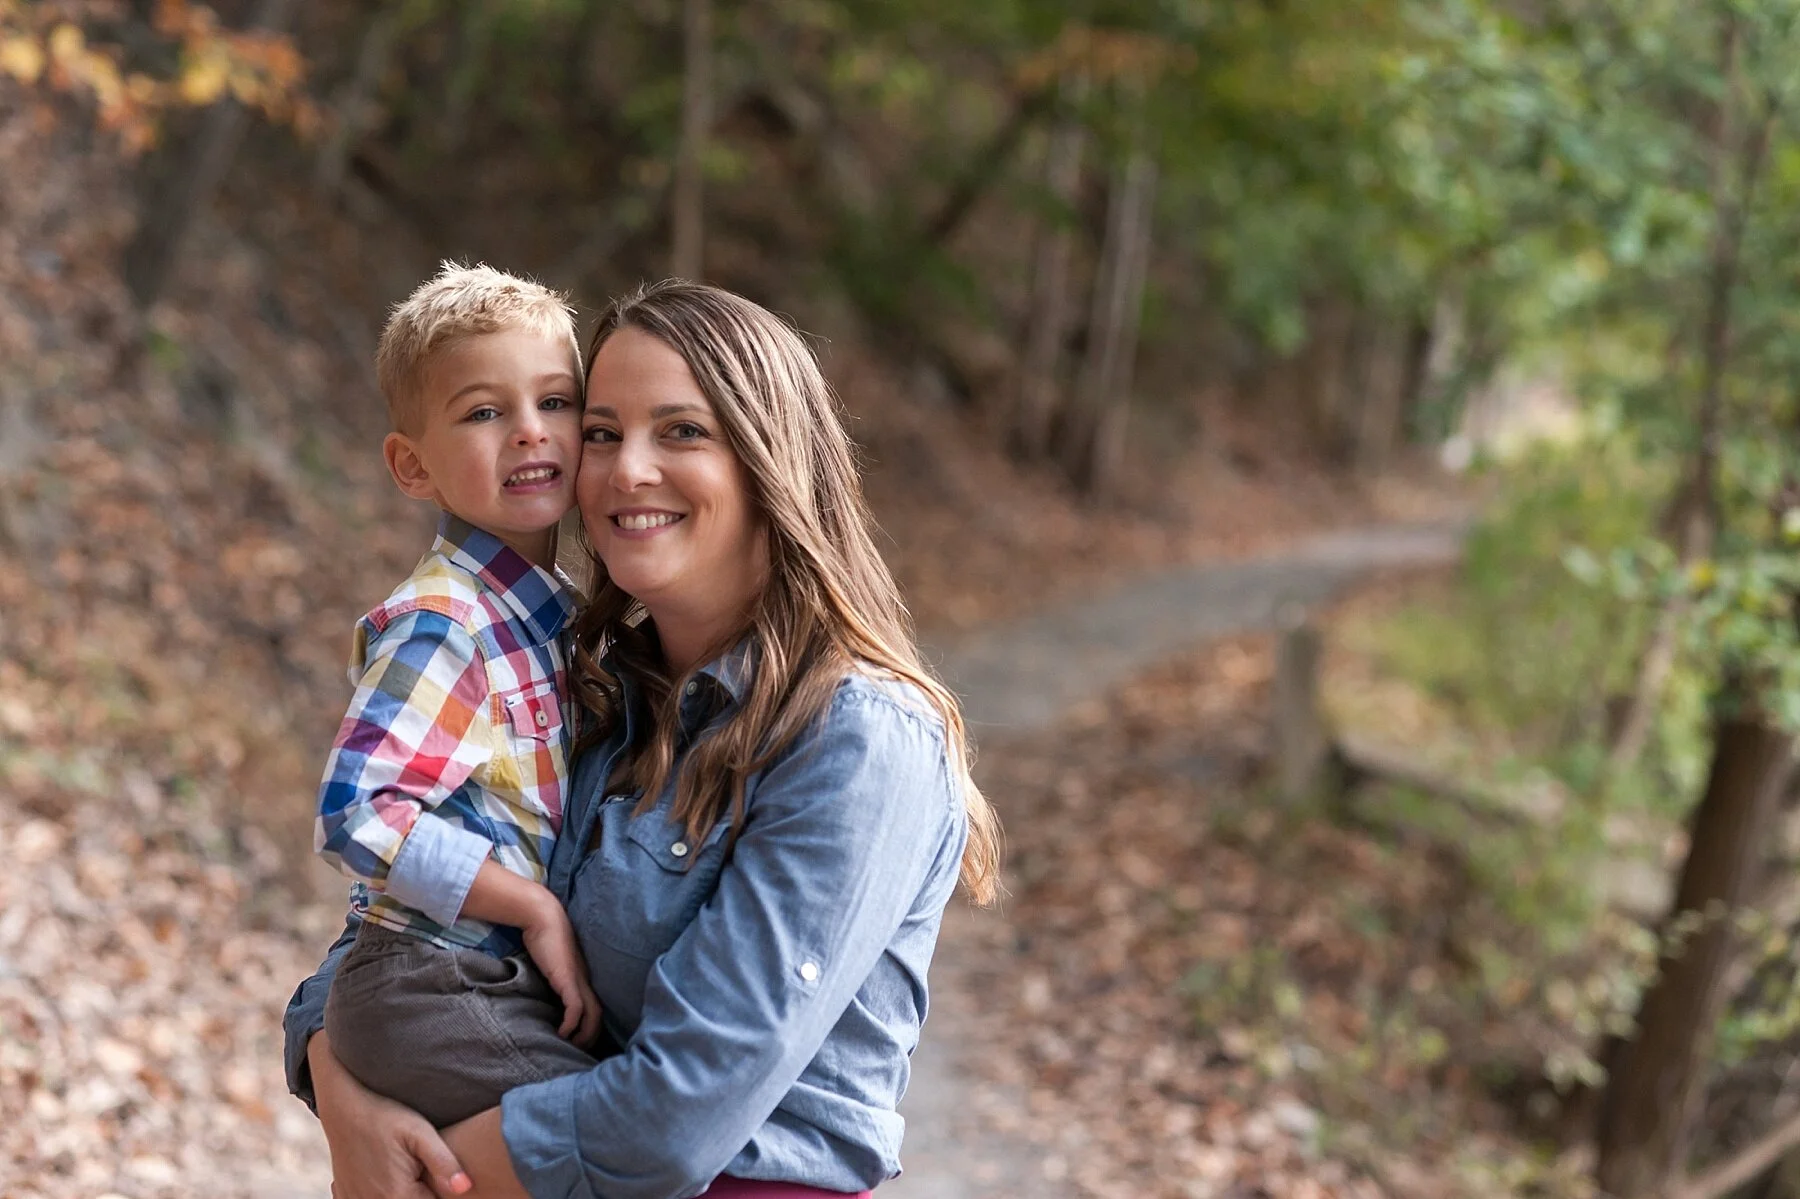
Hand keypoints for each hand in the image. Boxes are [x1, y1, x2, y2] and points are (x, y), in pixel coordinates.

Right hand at [310, 1030, 472, 1198]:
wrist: (344, 1106)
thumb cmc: (385, 1116)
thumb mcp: (420, 1133)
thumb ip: (444, 1162)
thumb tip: (465, 1188)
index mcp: (396, 1196)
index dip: (441, 1189)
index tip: (436, 1167)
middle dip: (423, 1189)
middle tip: (417, 1162)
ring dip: (402, 1190)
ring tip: (403, 1164)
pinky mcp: (346, 1195)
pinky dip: (381, 1191)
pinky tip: (384, 1172)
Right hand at [520, 902, 601, 1046]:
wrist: (543, 917)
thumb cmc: (545, 938)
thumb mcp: (551, 965)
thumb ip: (551, 979)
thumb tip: (543, 996)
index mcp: (582, 978)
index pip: (596, 1007)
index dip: (591, 1026)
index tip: (580, 1041)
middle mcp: (585, 980)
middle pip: (599, 1014)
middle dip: (591, 1036)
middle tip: (578, 1052)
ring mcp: (578, 979)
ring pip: (592, 1013)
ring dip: (584, 1034)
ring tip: (571, 1047)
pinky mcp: (567, 978)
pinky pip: (576, 1007)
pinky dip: (572, 1023)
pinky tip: (561, 1033)